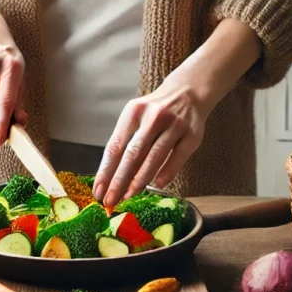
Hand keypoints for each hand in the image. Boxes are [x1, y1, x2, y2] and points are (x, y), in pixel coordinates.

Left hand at [94, 76, 209, 205]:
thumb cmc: (156, 111)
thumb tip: (110, 176)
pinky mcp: (193, 134)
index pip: (115, 146)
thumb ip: (126, 141)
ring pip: (154, 157)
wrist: (188, 91)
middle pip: (133, 154)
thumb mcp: (137, 117)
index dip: (106, 171)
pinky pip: (177, 157)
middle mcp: (154, 116)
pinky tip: (156, 185)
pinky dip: (166, 172)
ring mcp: (175, 125)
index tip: (98, 190)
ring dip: (140, 180)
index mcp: (134, 111)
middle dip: (119, 180)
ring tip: (128, 196)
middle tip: (110, 200)